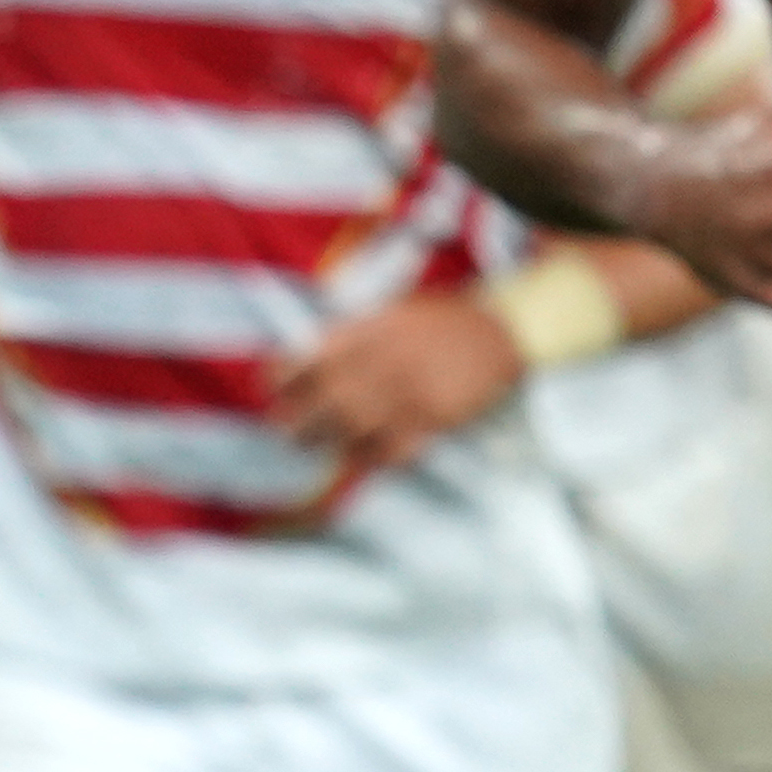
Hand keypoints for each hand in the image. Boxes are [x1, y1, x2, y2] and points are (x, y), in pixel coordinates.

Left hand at [272, 290, 527, 470]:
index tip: (272, 390)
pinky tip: (359, 457)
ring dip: (326, 442)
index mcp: (367, 333)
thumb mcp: (389, 313)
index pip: (309, 359)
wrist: (499, 330)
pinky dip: (369, 458)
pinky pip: (389, 450)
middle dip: (296, 421)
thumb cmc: (439, 320)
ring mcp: (406, 394)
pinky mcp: (431, 420)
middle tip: (287, 432)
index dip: (283, 378)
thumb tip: (309, 362)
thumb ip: (353, 337)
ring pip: (350, 430)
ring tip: (315, 446)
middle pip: (323, 402)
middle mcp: (381, 363)